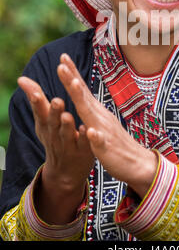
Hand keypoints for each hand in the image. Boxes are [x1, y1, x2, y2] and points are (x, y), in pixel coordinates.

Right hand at [18, 75, 94, 223]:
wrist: (65, 171)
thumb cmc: (54, 137)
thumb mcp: (42, 120)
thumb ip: (36, 99)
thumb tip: (21, 78)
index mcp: (46, 124)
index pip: (40, 111)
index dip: (36, 102)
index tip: (34, 92)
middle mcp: (55, 134)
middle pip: (53, 123)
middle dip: (54, 112)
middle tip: (56, 101)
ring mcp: (69, 144)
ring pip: (67, 135)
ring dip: (67, 126)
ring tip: (68, 116)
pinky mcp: (83, 152)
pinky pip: (84, 145)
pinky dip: (84, 138)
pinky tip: (86, 130)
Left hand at [57, 53, 157, 197]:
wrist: (138, 163)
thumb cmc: (116, 142)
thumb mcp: (100, 122)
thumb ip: (90, 109)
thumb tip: (81, 93)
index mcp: (96, 112)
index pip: (82, 90)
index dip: (72, 74)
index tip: (62, 57)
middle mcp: (100, 117)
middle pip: (83, 96)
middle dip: (72, 80)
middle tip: (61, 63)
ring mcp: (105, 131)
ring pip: (91, 114)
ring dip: (82, 99)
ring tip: (73, 84)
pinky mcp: (108, 149)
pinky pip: (101, 142)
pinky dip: (95, 136)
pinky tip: (90, 132)